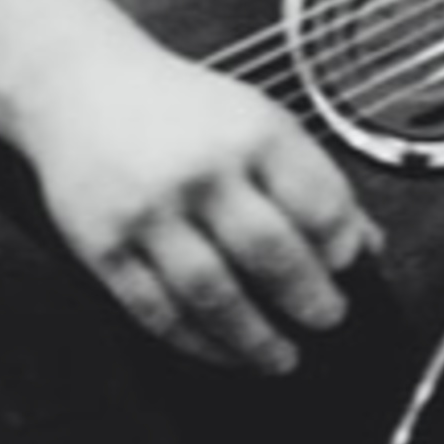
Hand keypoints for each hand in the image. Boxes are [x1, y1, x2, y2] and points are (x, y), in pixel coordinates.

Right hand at [24, 52, 383, 375]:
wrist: (79, 85)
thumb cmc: (180, 108)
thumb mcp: (258, 119)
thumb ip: (311, 179)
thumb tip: (363, 243)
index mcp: (252, 133)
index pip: (317, 202)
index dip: (341, 248)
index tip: (351, 272)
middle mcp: (202, 172)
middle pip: (269, 253)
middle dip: (309, 300)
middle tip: (328, 320)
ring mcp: (149, 212)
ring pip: (211, 294)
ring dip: (254, 339)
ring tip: (281, 358)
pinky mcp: (103, 247)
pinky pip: (156, 311)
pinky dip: (196, 343)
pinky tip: (223, 352)